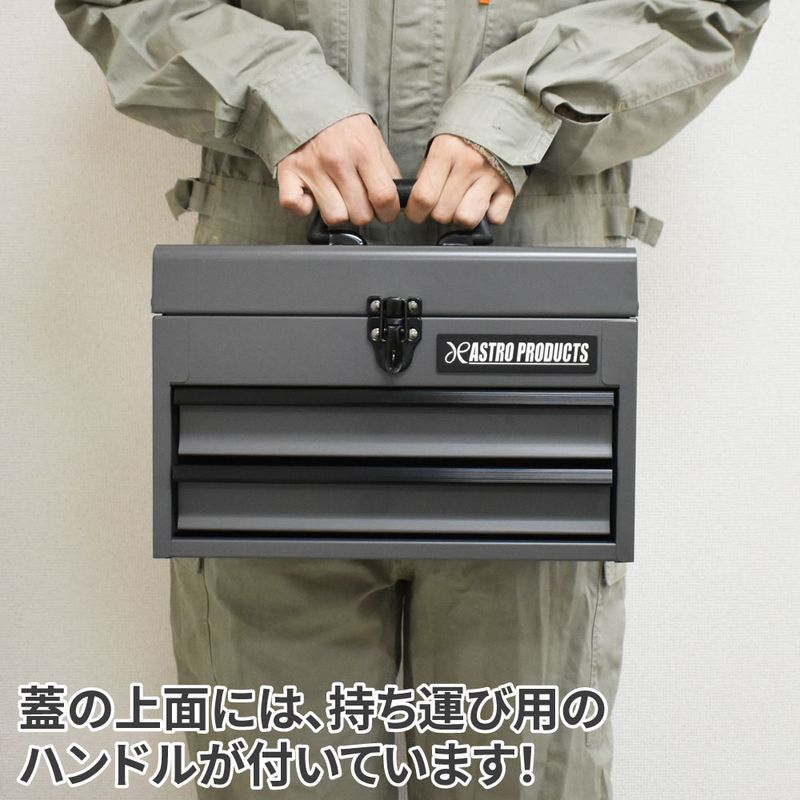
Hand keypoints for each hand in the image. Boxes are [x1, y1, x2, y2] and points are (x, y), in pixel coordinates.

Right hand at [278, 113, 401, 225]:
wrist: (306, 95)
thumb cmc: (342, 121)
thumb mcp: (372, 137)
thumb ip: (386, 167)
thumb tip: (396, 198)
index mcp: (363, 150)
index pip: (384, 197)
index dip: (389, 212)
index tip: (387, 212)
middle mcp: (337, 160)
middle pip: (360, 214)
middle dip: (365, 213)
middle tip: (361, 202)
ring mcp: (311, 168)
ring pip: (334, 217)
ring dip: (339, 213)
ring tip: (338, 199)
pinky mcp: (288, 172)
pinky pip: (294, 205)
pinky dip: (303, 208)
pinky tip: (311, 198)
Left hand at [406, 134, 513, 227]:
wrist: (504, 112)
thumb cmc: (466, 133)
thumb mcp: (440, 143)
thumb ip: (429, 172)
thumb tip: (419, 202)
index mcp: (446, 150)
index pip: (423, 197)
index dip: (415, 212)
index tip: (416, 212)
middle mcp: (469, 164)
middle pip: (443, 214)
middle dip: (439, 212)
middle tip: (444, 200)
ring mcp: (491, 177)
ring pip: (467, 219)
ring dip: (462, 217)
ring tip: (463, 203)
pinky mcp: (509, 187)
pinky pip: (495, 218)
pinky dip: (489, 214)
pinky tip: (486, 201)